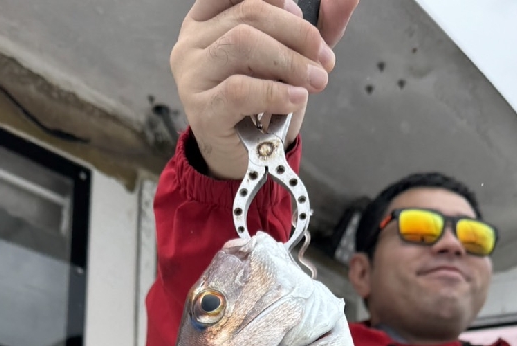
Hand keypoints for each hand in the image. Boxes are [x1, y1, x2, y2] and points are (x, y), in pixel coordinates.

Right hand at [171, 0, 357, 179]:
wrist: (247, 159)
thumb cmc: (262, 107)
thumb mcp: (290, 61)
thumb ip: (315, 29)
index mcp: (208, 21)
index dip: (280, 2)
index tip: (309, 32)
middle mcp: (192, 42)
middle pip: (248, 15)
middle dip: (297, 35)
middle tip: (324, 61)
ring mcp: (192, 75)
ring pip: (242, 44)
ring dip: (289, 62)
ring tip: (314, 81)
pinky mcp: (201, 110)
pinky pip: (239, 90)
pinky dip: (275, 92)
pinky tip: (296, 99)